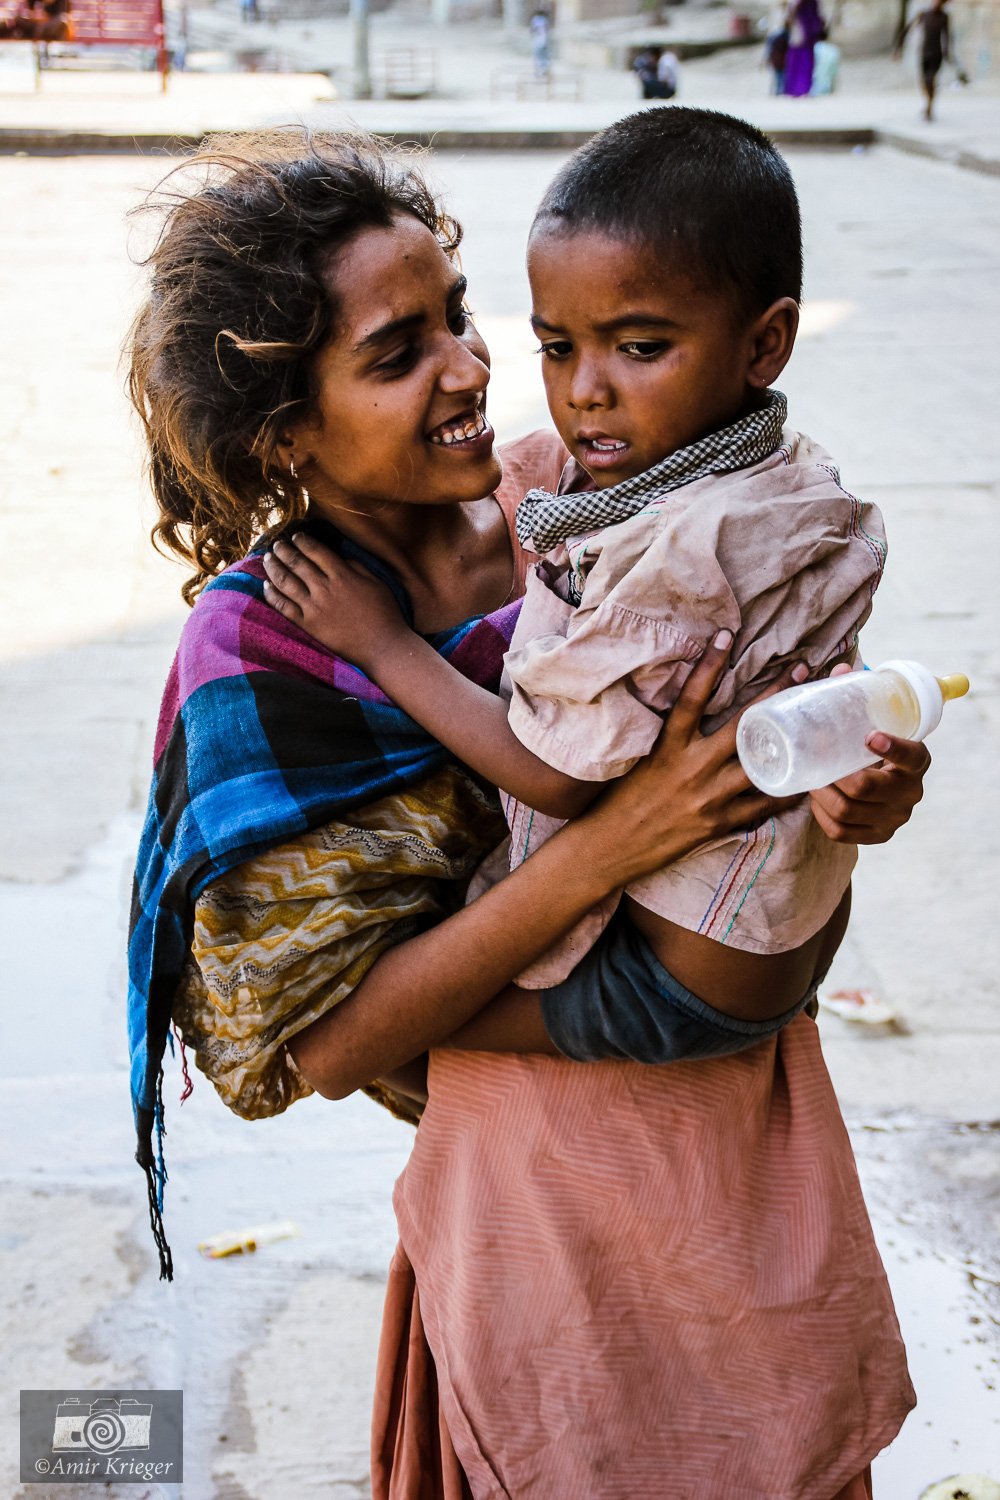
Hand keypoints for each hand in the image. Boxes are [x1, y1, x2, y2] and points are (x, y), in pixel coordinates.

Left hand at [262, 534, 407, 670]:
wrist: (382, 646)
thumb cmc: (384, 614)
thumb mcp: (376, 582)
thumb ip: (356, 567)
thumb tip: (338, 557)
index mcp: (343, 575)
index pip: (316, 551)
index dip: (303, 541)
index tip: (296, 537)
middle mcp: (325, 588)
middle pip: (297, 563)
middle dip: (284, 550)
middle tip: (276, 545)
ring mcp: (314, 607)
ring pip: (286, 581)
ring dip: (273, 567)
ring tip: (267, 559)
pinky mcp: (308, 625)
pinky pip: (283, 607)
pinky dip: (272, 595)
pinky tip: (266, 586)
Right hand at [581, 631, 797, 886]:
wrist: (611, 845)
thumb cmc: (623, 798)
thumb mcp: (642, 758)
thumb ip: (671, 737)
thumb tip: (694, 707)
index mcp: (668, 746)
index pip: (692, 697)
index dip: (710, 664)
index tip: (728, 635)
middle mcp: (691, 767)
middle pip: (743, 725)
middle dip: (775, 694)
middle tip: (801, 669)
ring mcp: (708, 797)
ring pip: (761, 766)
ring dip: (792, 745)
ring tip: (816, 726)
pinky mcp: (718, 823)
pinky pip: (761, 806)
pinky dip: (784, 794)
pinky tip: (805, 782)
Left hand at [806, 660, 930, 843]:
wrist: (880, 781)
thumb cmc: (871, 746)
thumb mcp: (872, 724)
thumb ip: (857, 697)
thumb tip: (840, 670)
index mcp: (917, 762)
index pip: (913, 757)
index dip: (894, 749)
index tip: (870, 736)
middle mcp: (910, 793)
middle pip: (868, 788)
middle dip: (836, 775)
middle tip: (818, 762)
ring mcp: (894, 819)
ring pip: (848, 812)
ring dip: (823, 795)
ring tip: (811, 779)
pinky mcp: (877, 836)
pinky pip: (841, 832)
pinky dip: (822, 816)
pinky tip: (817, 800)